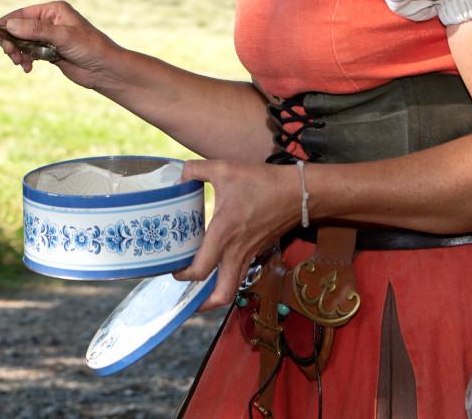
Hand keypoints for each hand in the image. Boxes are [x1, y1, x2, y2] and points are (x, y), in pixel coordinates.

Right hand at [0, 1, 119, 87]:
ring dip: (17, 52)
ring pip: (22, 42)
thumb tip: (10, 24)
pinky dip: (25, 59)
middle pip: (19, 28)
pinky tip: (28, 68)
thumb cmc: (90, 47)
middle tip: (10, 54)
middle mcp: (49, 21)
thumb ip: (36, 30)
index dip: (7, 23)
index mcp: (53, 10)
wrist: (105, 70)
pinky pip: (29, 53)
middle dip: (11, 41)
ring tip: (20, 63)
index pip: (22, 13)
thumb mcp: (63, 36)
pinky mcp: (49, 52)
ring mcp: (48, 37)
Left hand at [173, 159, 300, 311]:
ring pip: (233, 288)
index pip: (200, 270)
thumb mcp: (224, 169)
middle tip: (187, 296)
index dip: (183, 275)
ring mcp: (249, 254)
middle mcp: (236, 251)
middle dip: (203, 303)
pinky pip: (241, 273)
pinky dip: (228, 278)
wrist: (298, 193)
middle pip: (222, 295)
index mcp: (223, 234)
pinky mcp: (258, 251)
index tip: (173, 269)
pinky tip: (219, 266)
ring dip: (217, 295)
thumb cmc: (262, 182)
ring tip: (200, 290)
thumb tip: (179, 176)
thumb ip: (195, 170)